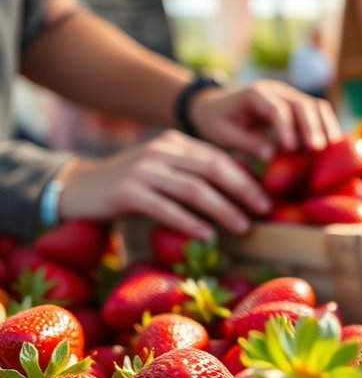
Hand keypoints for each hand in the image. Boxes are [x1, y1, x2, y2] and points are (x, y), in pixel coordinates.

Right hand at [59, 131, 271, 238]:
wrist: (80, 189)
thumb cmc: (132, 186)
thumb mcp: (165, 171)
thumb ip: (194, 174)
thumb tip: (240, 193)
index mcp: (175, 143)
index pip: (218, 157)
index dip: (245, 178)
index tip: (265, 197)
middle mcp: (162, 151)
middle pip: (212, 169)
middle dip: (242, 190)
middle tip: (263, 210)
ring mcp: (144, 170)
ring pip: (194, 189)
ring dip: (222, 209)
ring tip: (242, 227)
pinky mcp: (128, 192)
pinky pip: (166, 208)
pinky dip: (189, 222)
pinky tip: (207, 235)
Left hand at [189, 80, 342, 159]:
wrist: (218, 107)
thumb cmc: (218, 121)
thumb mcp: (223, 133)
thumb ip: (246, 143)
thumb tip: (272, 156)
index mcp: (255, 93)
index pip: (276, 108)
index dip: (286, 128)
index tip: (290, 149)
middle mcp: (277, 90)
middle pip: (301, 104)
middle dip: (311, 127)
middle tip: (318, 149)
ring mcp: (291, 96)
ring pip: (316, 106)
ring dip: (325, 126)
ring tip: (332, 148)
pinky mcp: (299, 106)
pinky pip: (319, 113)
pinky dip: (327, 127)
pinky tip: (333, 146)